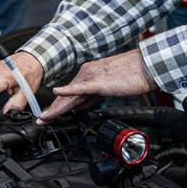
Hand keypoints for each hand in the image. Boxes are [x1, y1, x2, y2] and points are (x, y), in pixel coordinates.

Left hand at [41, 49, 156, 120]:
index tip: (48, 116)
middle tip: (40, 121)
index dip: (57, 106)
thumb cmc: (132, 77)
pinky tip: (57, 93)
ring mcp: (91, 77)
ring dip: (56, 108)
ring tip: (44, 118)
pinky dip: (68, 90)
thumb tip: (81, 108)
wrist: (146, 66)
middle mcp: (86, 74)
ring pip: (70, 96)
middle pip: (65, 96)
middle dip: (52, 110)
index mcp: (87, 75)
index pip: (68, 94)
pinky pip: (81, 87)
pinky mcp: (99, 82)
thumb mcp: (107, 88)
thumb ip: (92, 97)